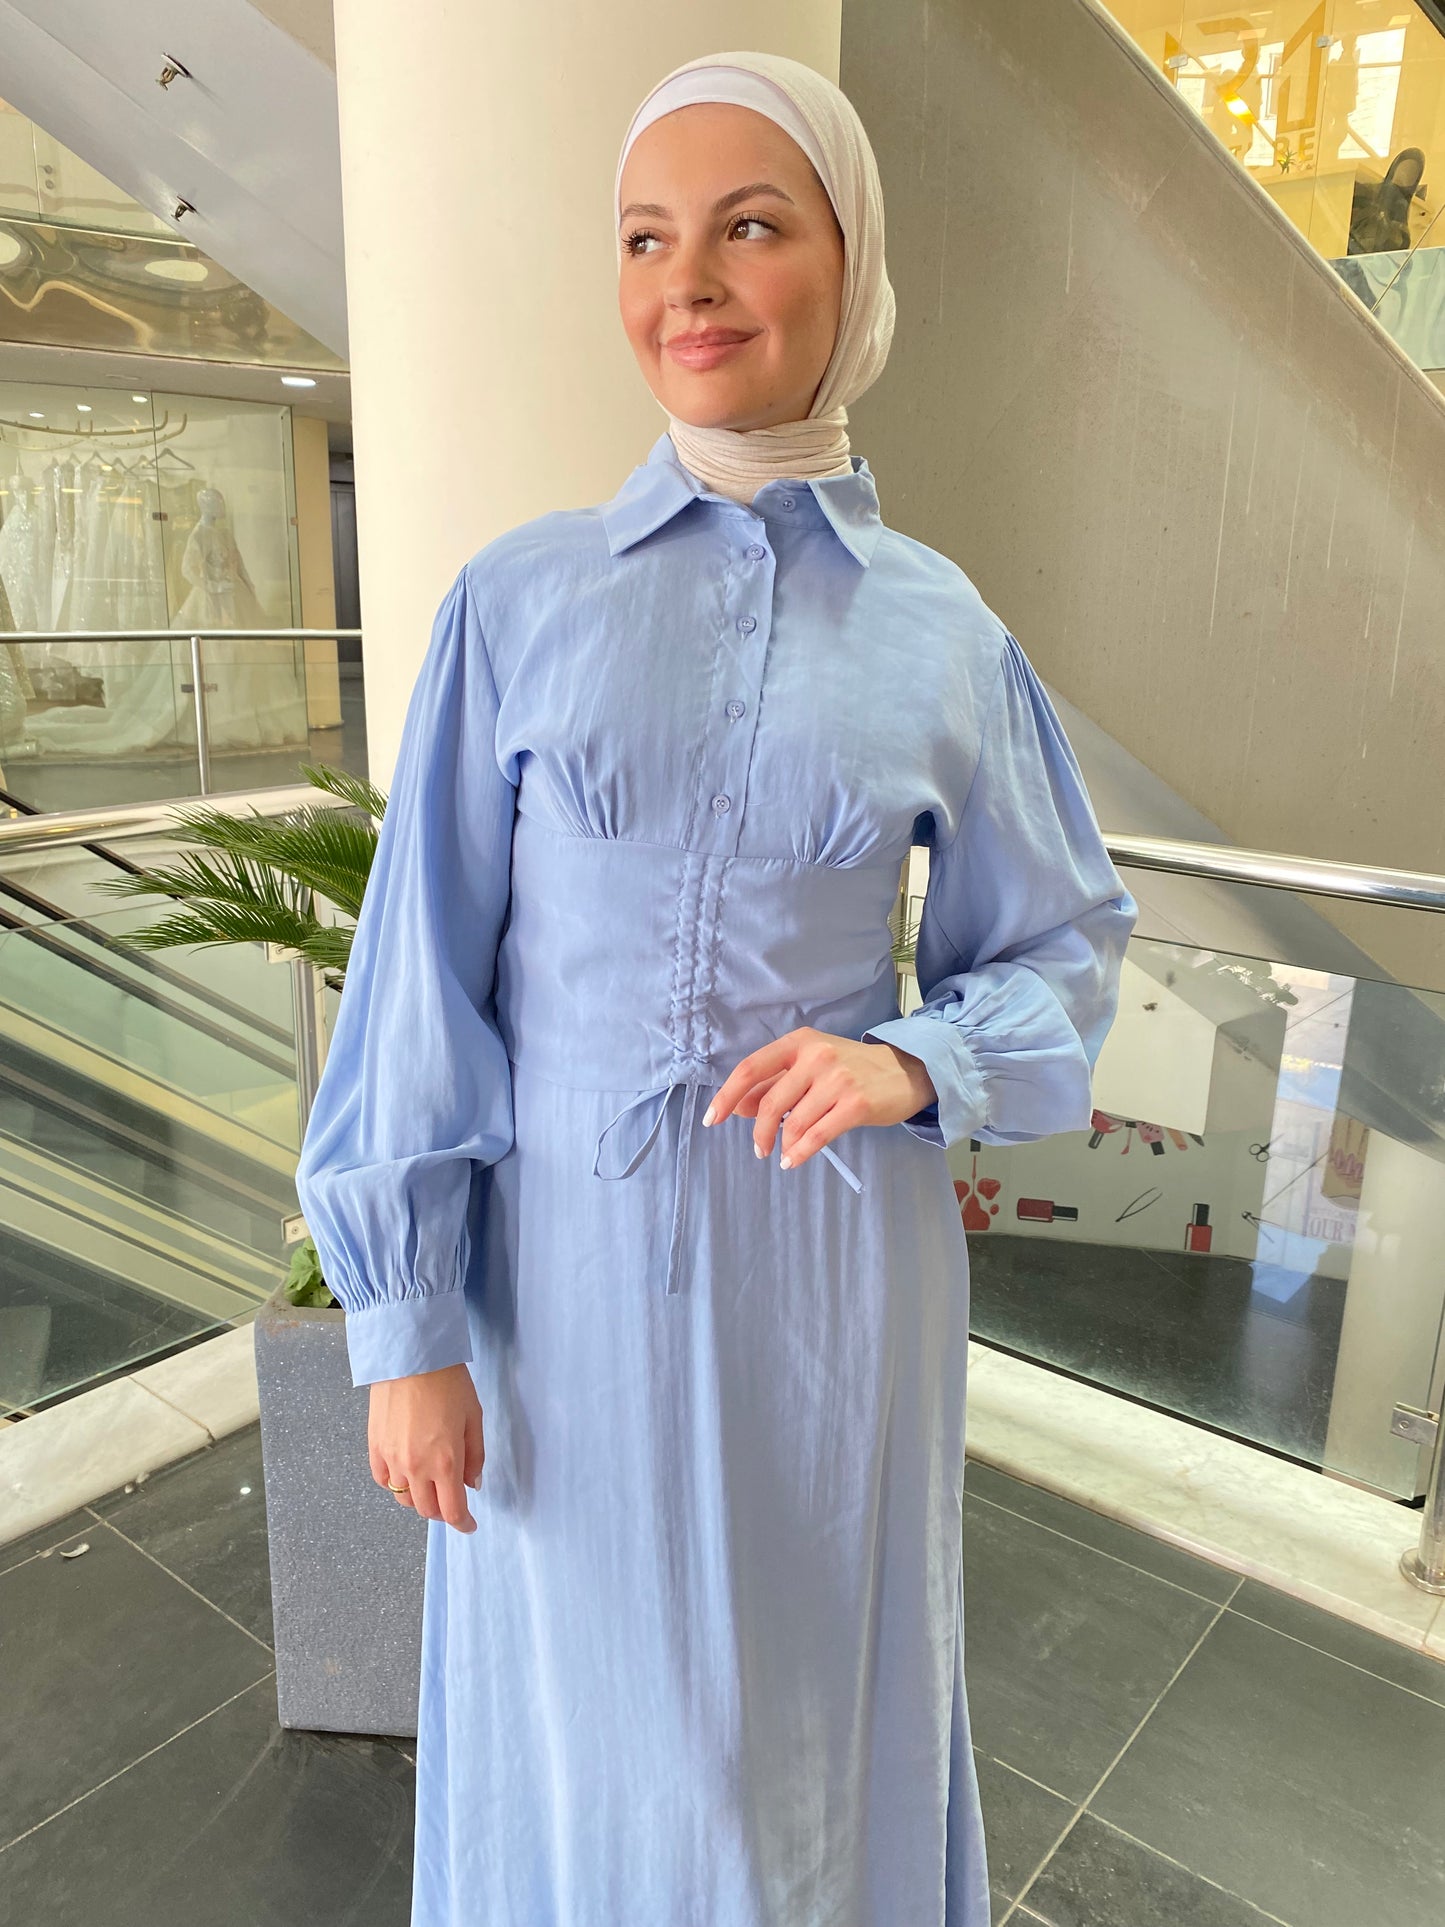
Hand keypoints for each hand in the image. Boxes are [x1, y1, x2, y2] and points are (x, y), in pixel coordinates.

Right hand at [368, 1362, 484, 1533]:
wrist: (411, 1356)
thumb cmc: (448, 1382)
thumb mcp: (474, 1417)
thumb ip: (475, 1456)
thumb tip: (472, 1484)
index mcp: (446, 1462)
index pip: (452, 1511)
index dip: (462, 1524)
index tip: (469, 1525)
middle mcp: (416, 1468)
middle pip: (427, 1510)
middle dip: (443, 1510)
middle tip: (452, 1499)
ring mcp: (392, 1459)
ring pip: (404, 1498)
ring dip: (419, 1498)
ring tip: (430, 1484)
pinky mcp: (374, 1448)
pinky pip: (384, 1480)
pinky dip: (396, 1483)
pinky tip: (406, 1472)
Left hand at [702, 1027, 937, 1169]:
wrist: (905, 1071)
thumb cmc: (850, 1069)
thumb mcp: (810, 1067)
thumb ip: (775, 1083)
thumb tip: (738, 1106)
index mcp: (799, 1042)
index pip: (751, 1069)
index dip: (727, 1096)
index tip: (712, 1119)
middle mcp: (816, 1056)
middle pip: (770, 1102)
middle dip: (758, 1132)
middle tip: (758, 1149)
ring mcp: (838, 1080)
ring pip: (793, 1122)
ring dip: (781, 1145)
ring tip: (781, 1154)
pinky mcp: (856, 1104)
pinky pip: (817, 1135)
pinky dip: (799, 1153)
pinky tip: (792, 1161)